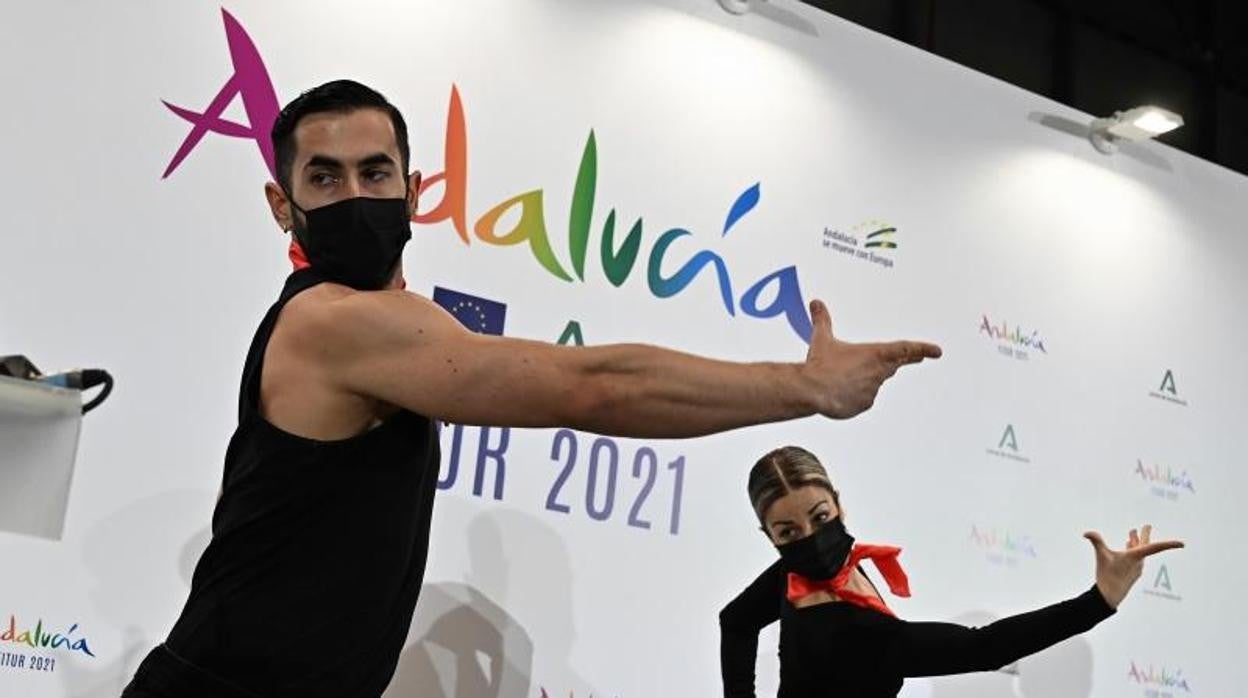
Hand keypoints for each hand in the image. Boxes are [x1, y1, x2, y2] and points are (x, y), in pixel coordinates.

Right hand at [802, 299, 941, 418]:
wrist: (812, 390)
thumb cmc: (820, 364)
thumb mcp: (822, 339)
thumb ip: (822, 320)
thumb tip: (816, 303)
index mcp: (876, 353)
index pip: (906, 348)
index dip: (923, 348)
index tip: (937, 351)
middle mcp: (879, 372)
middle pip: (893, 365)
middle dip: (900, 361)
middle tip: (916, 358)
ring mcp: (873, 390)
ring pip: (873, 382)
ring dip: (864, 378)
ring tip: (841, 377)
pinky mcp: (864, 405)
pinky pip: (862, 398)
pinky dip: (854, 394)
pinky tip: (838, 391)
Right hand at [1084, 525, 1183, 608]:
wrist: (1110, 596)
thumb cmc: (1108, 577)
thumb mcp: (1101, 557)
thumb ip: (1096, 542)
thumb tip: (1086, 533)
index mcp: (1136, 556)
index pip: (1155, 547)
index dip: (1169, 544)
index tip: (1182, 543)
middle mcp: (1139, 562)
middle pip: (1145, 545)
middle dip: (1144, 534)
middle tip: (1147, 525)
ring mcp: (1136, 567)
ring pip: (1138, 551)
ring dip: (1135, 541)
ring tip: (1132, 534)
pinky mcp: (1131, 571)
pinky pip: (1135, 557)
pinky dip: (1132, 549)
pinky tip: (1127, 547)